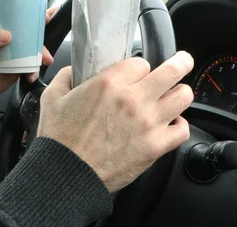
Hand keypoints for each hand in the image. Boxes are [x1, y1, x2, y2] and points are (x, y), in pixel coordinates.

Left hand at [0, 8, 57, 102]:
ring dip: (43, 56)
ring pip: (36, 53)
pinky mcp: (20, 70)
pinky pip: (32, 69)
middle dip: (44, 38)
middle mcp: (13, 44)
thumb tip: (7, 36)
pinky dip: (34, 72)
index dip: (35, 17)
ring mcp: (18, 57)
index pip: (20, 21)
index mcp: (3, 33)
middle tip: (47, 43)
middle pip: (33, 37)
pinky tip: (31, 76)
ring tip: (45, 60)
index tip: (47, 15)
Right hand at [37, 51, 193, 191]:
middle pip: (173, 71)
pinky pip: (182, 130)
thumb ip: (66, 76)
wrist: (66, 175)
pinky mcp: (155, 146)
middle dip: (180, 63)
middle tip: (182, 61)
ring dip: (180, 93)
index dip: (139, 67)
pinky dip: (180, 125)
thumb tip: (75, 70)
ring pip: (183, 97)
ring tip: (177, 94)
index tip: (136, 74)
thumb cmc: (59, 140)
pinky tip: (171, 124)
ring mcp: (148, 123)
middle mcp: (133, 99)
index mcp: (109, 83)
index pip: (141, 63)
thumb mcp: (53, 97)